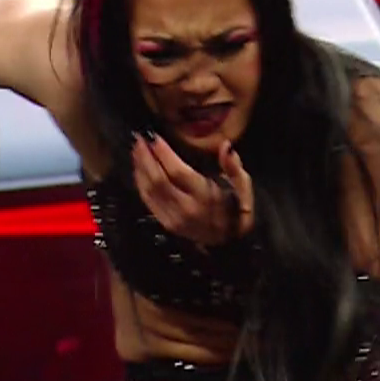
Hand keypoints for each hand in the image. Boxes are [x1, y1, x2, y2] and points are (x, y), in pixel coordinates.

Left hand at [132, 132, 253, 246]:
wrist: (229, 243)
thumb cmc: (237, 210)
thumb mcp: (243, 187)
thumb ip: (234, 167)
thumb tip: (225, 145)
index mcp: (205, 197)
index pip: (178, 172)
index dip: (164, 154)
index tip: (155, 137)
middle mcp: (186, 208)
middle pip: (158, 180)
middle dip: (146, 158)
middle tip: (139, 139)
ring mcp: (173, 218)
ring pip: (149, 191)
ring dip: (140, 169)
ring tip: (136, 150)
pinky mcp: (166, 224)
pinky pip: (148, 202)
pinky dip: (140, 184)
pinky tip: (138, 170)